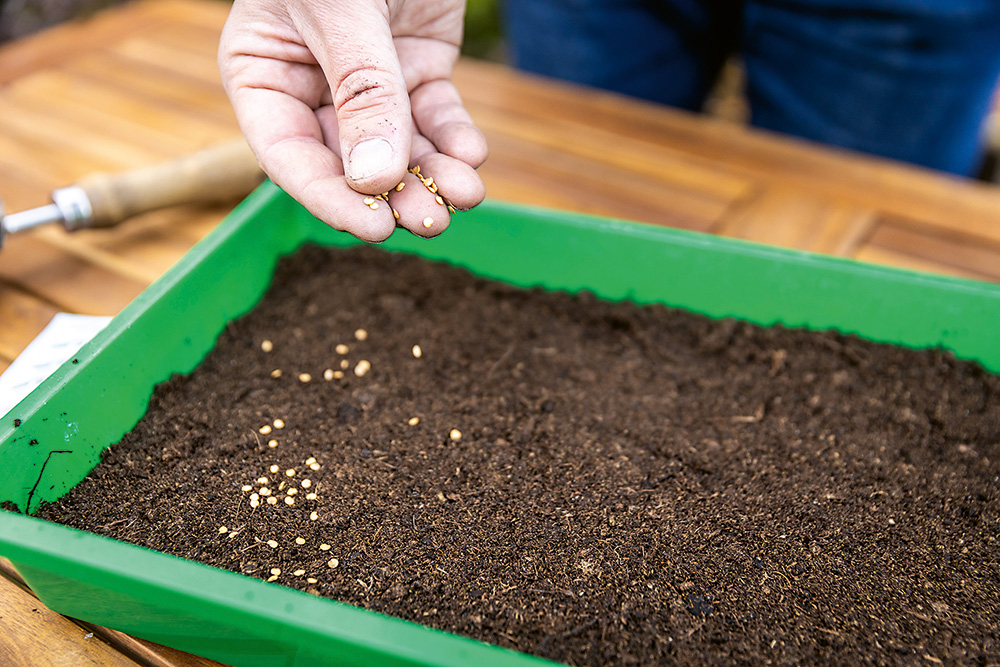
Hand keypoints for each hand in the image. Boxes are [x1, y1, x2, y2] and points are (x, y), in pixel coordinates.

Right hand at [218, 0, 487, 241]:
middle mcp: (313, 85)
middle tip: (432, 222)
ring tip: (465, 197)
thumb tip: (373, 179)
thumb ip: (359, 90)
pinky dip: (455, 139)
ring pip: (399, 147)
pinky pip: (436, 116)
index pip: (288, 153)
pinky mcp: (418, 66)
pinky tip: (472, 157)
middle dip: (394, 194)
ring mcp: (370, 80)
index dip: (329, 196)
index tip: (373, 228)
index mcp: (264, 70)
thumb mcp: (340, 9)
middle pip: (350, 161)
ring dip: (432, 176)